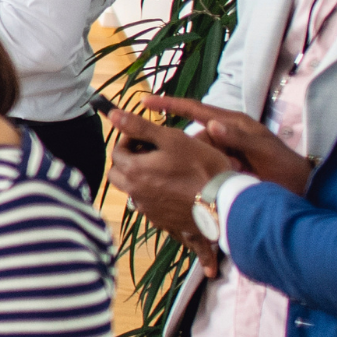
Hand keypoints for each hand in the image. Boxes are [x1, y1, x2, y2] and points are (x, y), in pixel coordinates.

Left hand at [99, 102, 234, 264]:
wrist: (223, 201)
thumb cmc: (200, 166)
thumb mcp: (171, 139)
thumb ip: (140, 127)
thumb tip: (113, 115)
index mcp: (134, 171)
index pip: (117, 152)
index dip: (129, 140)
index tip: (146, 136)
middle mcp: (135, 193)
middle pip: (118, 174)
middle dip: (129, 160)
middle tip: (151, 152)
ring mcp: (148, 210)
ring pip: (132, 190)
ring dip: (140, 178)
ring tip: (164, 169)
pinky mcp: (161, 221)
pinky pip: (148, 204)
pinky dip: (153, 194)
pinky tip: (174, 187)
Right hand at [133, 91, 313, 194]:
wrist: (303, 189)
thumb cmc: (286, 167)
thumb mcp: (263, 151)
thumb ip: (239, 138)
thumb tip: (212, 124)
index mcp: (233, 123)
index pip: (195, 109)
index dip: (170, 104)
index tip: (146, 101)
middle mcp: (226, 134)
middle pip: (192, 137)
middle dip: (188, 153)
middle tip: (205, 170)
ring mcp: (225, 150)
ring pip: (197, 156)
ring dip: (199, 170)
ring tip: (217, 183)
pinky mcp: (225, 166)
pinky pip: (205, 167)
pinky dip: (203, 177)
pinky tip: (203, 189)